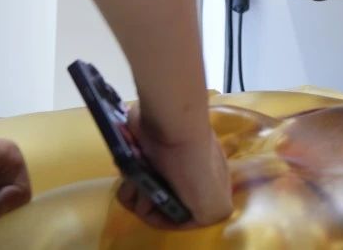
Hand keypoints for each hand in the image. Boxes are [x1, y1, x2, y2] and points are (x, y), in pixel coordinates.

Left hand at [117, 107, 231, 228]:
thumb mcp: (216, 205)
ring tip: (133, 182)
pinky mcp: (145, 152)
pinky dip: (127, 179)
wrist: (171, 123)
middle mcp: (188, 174)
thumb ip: (212, 217)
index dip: (171, 219)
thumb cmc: (193, 164)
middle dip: (148, 206)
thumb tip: (192, 216)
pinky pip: (131, 177)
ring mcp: (165, 163)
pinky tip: (128, 174)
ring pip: (143, 191)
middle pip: (162, 203)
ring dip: (134, 194)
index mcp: (208, 185)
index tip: (162, 213)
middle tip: (145, 195)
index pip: (188, 214)